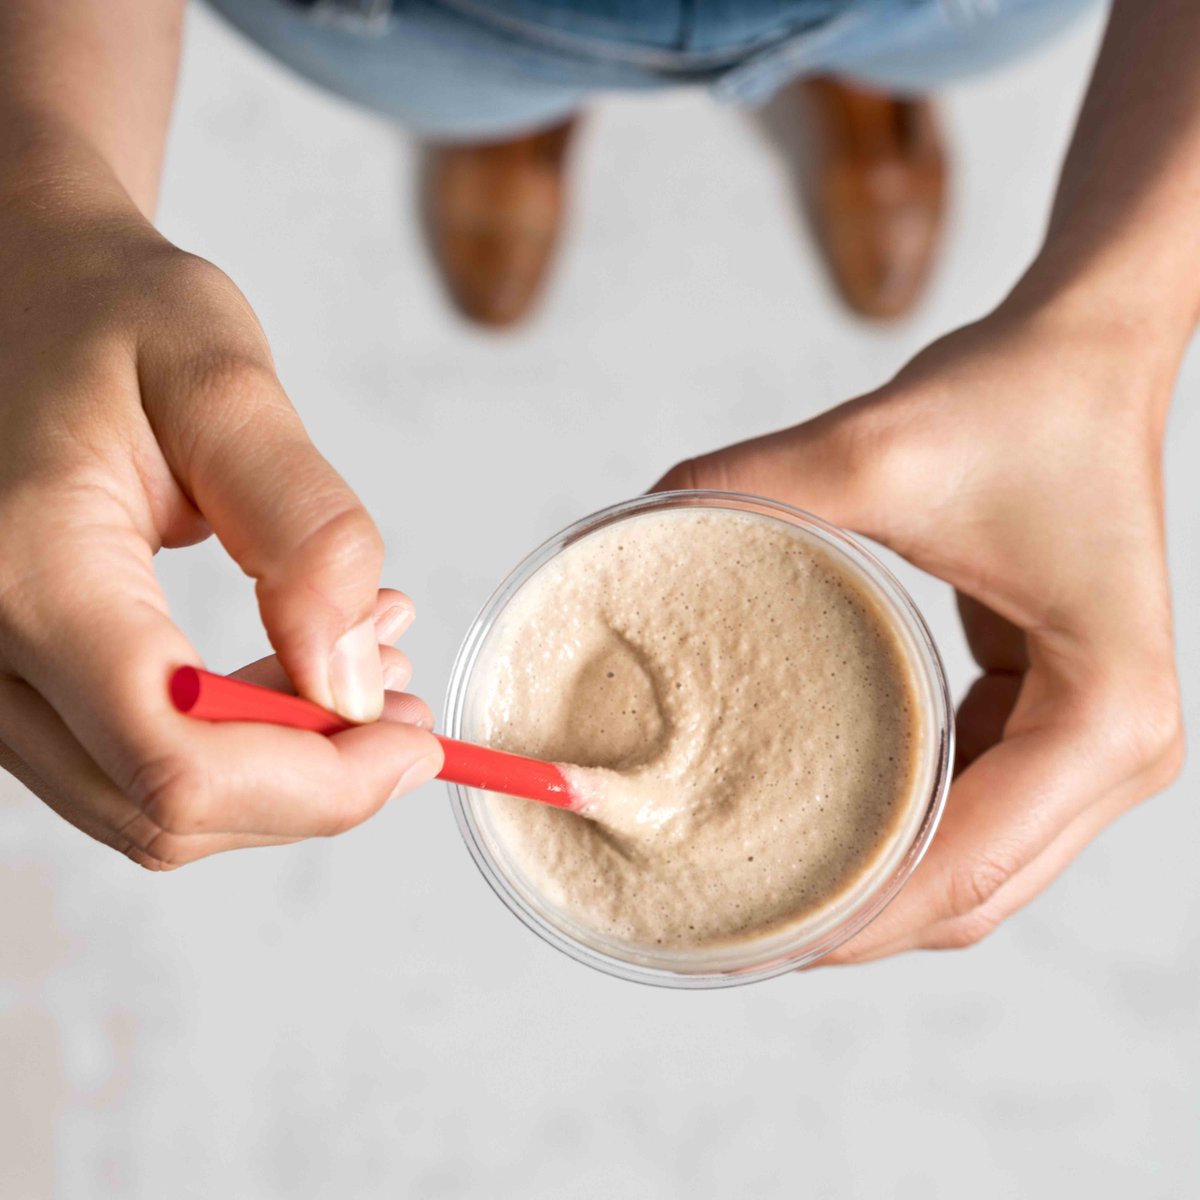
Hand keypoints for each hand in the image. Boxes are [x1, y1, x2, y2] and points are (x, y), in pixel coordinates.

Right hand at [0, 202, 442, 868]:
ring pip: (151, 805)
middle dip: (315, 785)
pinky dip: (237, 744)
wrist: (19, 293)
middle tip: (408, 706)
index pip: (180, 762)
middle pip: (165, 811)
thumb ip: (303, 531)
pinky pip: (133, 762)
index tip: (418, 737)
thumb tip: (355, 685)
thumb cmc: (111, 315)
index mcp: (27, 572)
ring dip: (282, 767)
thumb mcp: (222, 384)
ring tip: (370, 663)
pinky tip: (299, 669)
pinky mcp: (20, 680)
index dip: (321, 784)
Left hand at [656, 301, 1184, 959]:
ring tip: (753, 892)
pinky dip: (897, 837)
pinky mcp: (1056, 718)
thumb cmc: (1015, 398)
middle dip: (850, 924)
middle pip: (968, 897)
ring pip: (972, 872)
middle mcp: (1116, 751)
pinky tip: (812, 826)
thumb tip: (629, 531)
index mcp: (1101, 716)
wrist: (1082, 356)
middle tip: (725, 928)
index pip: (960, 870)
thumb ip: (745, 487)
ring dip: (871, 892)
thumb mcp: (874, 450)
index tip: (741, 936)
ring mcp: (1092, 743)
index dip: (848, 920)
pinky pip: (972, 813)